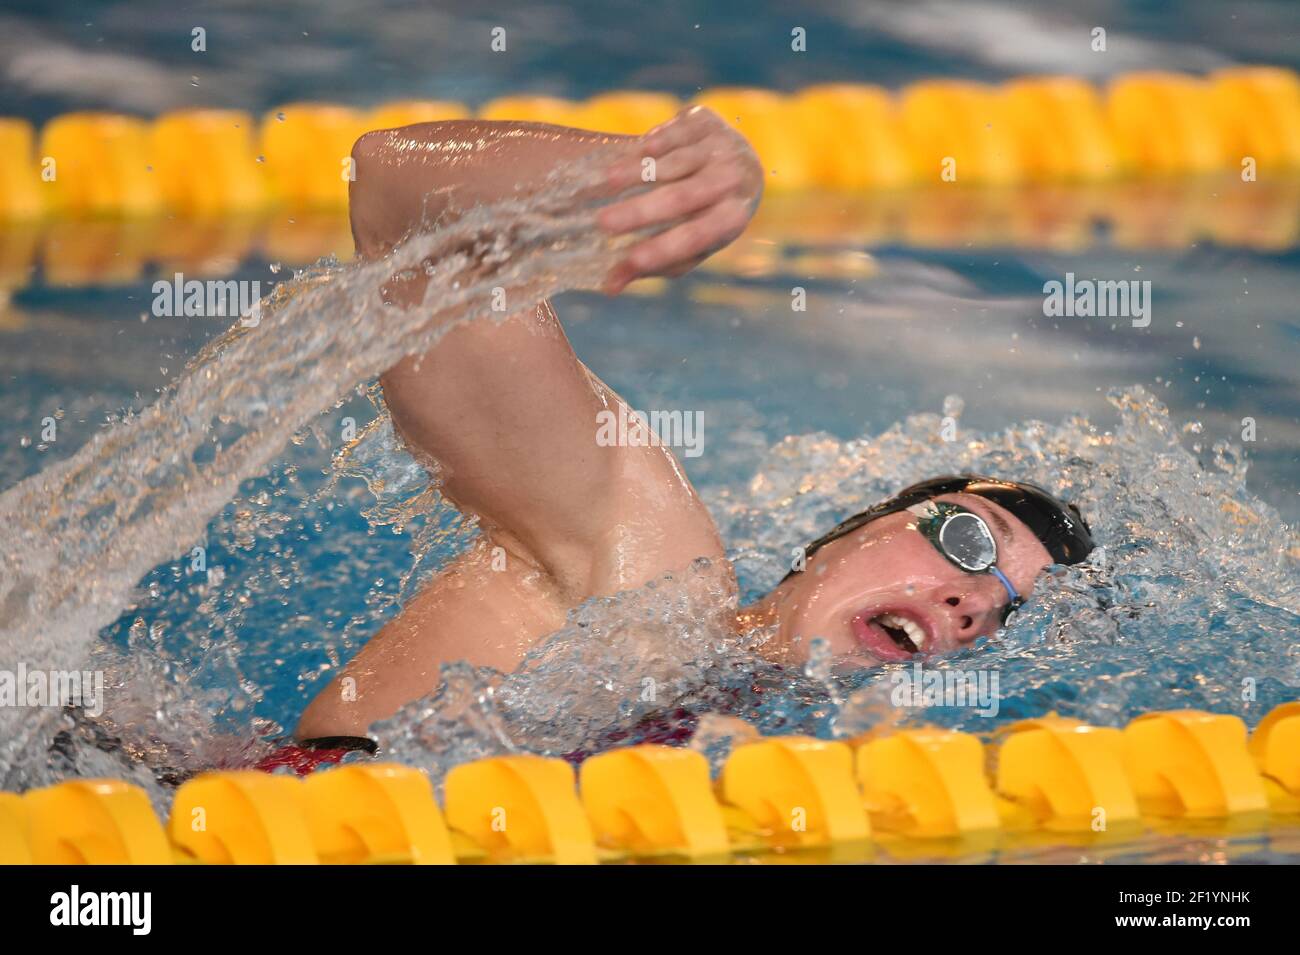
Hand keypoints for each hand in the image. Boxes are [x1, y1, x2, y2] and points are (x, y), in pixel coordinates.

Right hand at [597, 106, 763, 293]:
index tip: (631, 260)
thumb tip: (608, 288)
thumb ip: (651, 265)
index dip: (664, 249)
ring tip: (605, 182)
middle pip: (682, 198)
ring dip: (637, 172)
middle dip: (640, 211)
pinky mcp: (705, 120)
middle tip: (602, 223)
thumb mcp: (687, 245)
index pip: (696, 237)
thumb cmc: (704, 217)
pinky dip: (651, 145)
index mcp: (732, 219)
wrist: (739, 164)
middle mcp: (732, 181)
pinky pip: (672, 134)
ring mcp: (721, 146)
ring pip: (674, 163)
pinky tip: (631, 155)